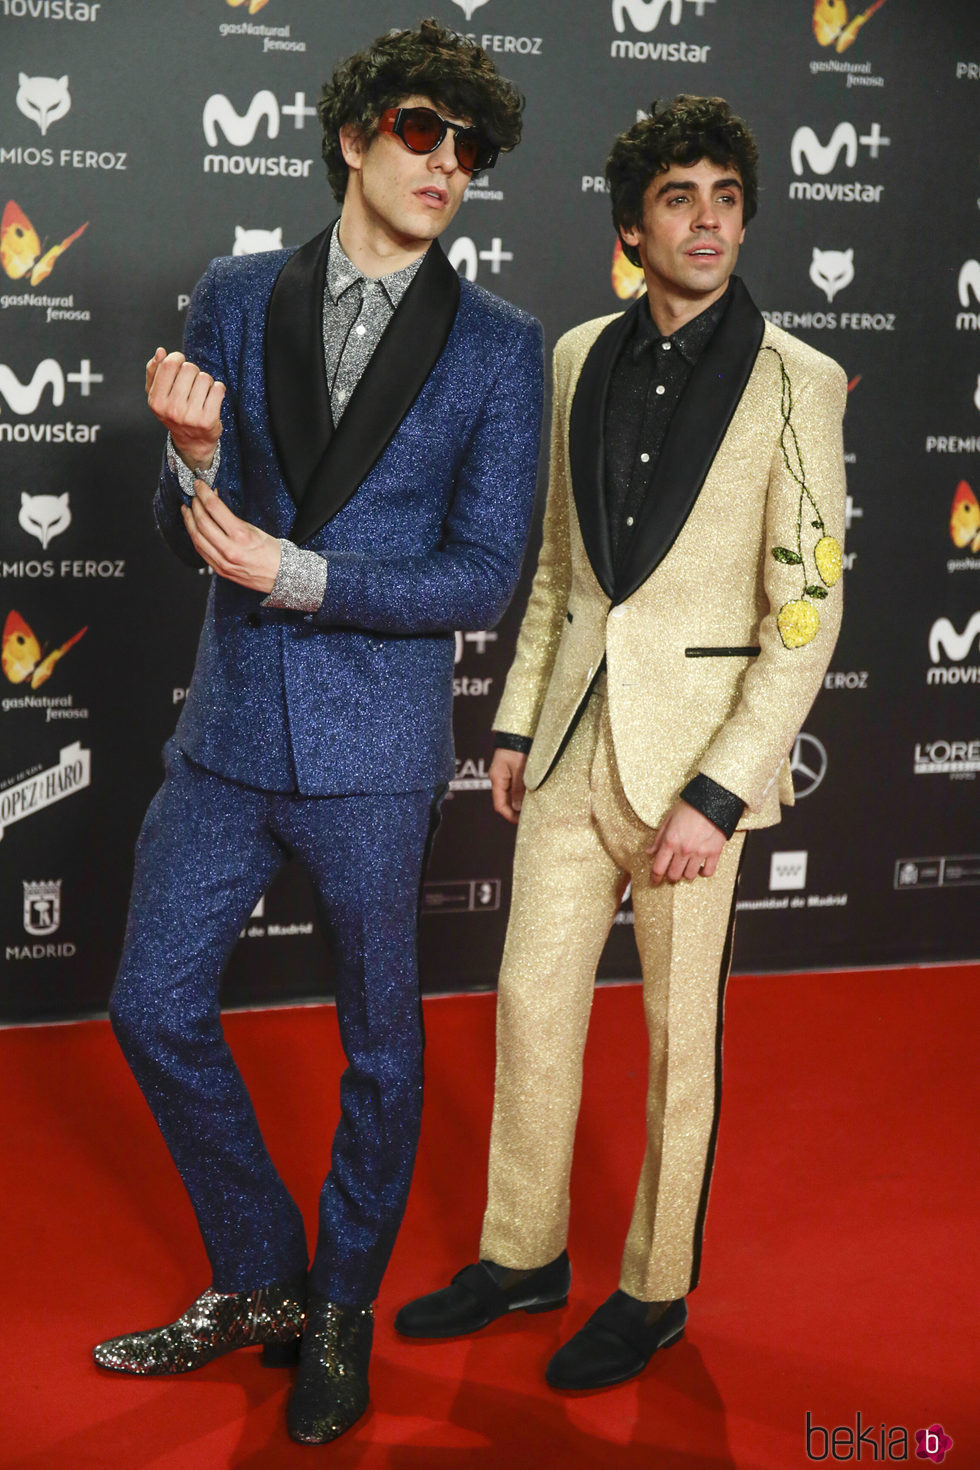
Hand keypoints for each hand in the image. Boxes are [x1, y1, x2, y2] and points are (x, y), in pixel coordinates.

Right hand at [146, 346, 223, 469]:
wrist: (192, 442)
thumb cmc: (175, 413)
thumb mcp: (158, 395)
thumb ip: (154, 371)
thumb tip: (160, 351)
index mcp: (156, 401)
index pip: (169, 364)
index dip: (178, 358)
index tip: (181, 364)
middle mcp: (172, 409)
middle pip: (189, 368)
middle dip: (193, 371)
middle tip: (192, 383)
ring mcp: (191, 416)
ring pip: (205, 378)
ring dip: (206, 381)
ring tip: (202, 392)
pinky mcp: (208, 420)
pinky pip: (218, 389)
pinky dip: (218, 389)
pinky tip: (212, 397)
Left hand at [180, 480, 280, 593]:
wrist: (280, 576)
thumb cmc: (272, 553)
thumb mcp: (255, 530)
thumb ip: (232, 519)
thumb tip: (215, 505)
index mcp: (241, 535)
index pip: (214, 508)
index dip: (203, 493)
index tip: (199, 485)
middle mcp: (229, 549)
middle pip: (201, 522)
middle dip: (195, 505)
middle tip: (194, 496)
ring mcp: (222, 562)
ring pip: (196, 537)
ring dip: (189, 521)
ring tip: (187, 511)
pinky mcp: (220, 570)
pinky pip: (200, 551)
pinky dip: (194, 537)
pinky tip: (193, 529)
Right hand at [490, 747, 527, 823]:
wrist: (518, 733)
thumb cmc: (517, 748)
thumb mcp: (519, 770)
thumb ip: (519, 789)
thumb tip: (518, 808)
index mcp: (497, 779)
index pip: (499, 804)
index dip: (509, 815)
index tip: (520, 822)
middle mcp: (499, 779)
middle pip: (505, 801)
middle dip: (516, 811)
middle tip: (529, 817)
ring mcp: (505, 775)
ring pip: (511, 795)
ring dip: (520, 802)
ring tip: (532, 807)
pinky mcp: (512, 772)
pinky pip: (515, 787)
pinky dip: (522, 794)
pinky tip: (532, 796)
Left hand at [646, 799, 725, 884]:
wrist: (713, 799)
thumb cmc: (690, 806)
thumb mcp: (668, 818)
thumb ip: (658, 838)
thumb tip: (649, 852)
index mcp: (670, 841)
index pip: (658, 868)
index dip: (654, 878)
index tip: (654, 881)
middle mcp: (684, 850)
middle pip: (674, 875)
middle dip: (671, 875)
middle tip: (672, 870)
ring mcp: (700, 852)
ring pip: (690, 876)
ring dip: (686, 873)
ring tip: (687, 865)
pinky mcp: (714, 852)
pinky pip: (708, 872)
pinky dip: (703, 872)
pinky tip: (701, 866)